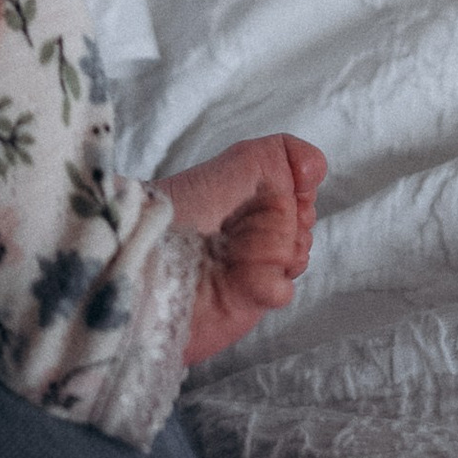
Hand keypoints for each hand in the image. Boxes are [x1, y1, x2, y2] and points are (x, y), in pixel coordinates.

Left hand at [165, 134, 325, 365]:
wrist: (142, 256)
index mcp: (252, 200)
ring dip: (270, 248)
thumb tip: (316, 166)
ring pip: (296, 255)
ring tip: (231, 248)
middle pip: (302, 226)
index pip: (300, 195)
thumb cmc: (181, 205)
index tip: (271, 189)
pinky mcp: (248, 303)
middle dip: (282, 220)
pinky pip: (280, 289)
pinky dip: (266, 281)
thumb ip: (279, 155)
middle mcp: (254, 234)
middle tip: (239, 221)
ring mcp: (253, 269)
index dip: (292, 191)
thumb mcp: (233, 165)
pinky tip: (241, 277)